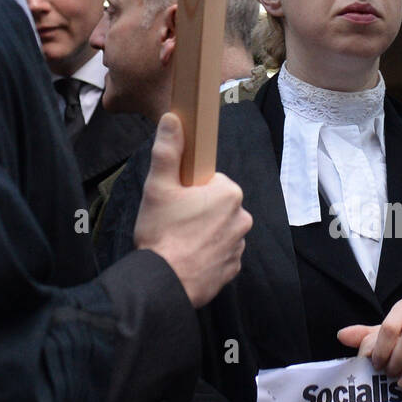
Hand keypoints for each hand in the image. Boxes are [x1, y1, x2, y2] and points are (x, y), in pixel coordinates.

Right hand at [133, 113, 251, 307]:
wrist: (164, 282)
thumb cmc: (162, 233)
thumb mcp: (158, 186)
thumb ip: (168, 150)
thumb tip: (173, 119)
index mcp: (229, 193)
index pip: (211, 181)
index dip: (189, 189)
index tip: (175, 200)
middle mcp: (242, 218)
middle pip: (216, 205)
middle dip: (197, 210)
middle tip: (173, 221)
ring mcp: (239, 245)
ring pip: (218, 229)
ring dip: (202, 232)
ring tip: (178, 240)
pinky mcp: (233, 267)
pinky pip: (220, 252)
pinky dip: (206, 253)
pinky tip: (187, 256)